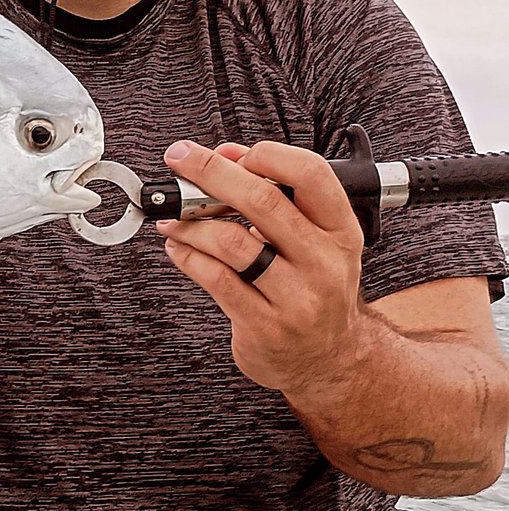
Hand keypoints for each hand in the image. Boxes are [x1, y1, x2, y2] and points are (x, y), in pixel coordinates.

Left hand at [156, 140, 368, 394]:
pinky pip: (216, 279)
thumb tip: (226, 154)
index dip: (266, 155)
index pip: (311, 175)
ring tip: (172, 217)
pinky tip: (177, 247)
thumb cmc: (311, 286)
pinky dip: (187, 256)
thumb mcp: (313, 238)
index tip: (227, 151)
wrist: (329, 359)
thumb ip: (275, 194)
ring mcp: (297, 297)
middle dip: (210, 172)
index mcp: (340, 230)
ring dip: (190, 222)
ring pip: (231, 242)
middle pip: (262, 201)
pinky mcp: (265, 326)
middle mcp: (324, 261)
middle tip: (178, 158)